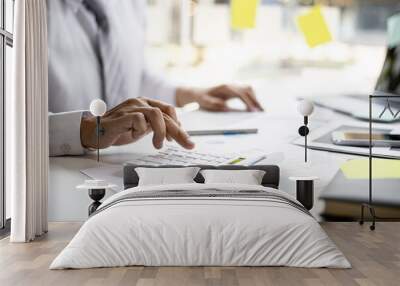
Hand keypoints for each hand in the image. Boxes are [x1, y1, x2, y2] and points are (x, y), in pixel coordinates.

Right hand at [80, 97, 194, 149]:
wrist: (95, 131)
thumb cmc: (118, 130)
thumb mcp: (142, 128)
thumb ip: (155, 127)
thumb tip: (173, 132)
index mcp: (146, 103)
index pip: (168, 110)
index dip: (177, 124)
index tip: (182, 139)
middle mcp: (140, 102)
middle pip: (166, 114)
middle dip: (180, 132)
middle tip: (188, 145)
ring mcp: (131, 107)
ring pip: (156, 114)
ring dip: (161, 132)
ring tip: (158, 145)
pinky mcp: (122, 115)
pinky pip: (139, 120)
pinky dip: (141, 130)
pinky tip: (135, 136)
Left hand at [176, 84, 263, 111]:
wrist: (196, 93)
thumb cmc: (201, 98)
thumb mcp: (204, 101)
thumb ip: (214, 103)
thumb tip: (225, 105)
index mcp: (225, 87)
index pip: (240, 93)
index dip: (248, 102)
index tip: (253, 110)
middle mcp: (230, 85)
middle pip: (248, 89)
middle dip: (255, 100)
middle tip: (261, 111)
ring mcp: (233, 86)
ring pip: (249, 89)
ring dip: (255, 98)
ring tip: (261, 110)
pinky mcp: (234, 90)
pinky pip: (246, 92)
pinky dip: (252, 98)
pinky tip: (255, 107)